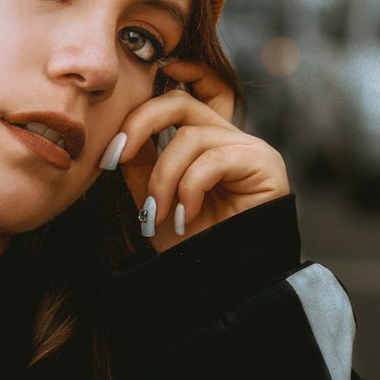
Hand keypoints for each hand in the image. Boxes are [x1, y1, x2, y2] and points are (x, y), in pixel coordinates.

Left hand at [106, 59, 289, 251]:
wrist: (222, 284)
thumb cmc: (193, 244)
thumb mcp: (153, 197)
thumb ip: (142, 162)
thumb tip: (120, 133)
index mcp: (202, 142)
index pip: (182, 95)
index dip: (149, 99)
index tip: (121, 126)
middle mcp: (227, 138)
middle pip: (180, 103)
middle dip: (140, 124)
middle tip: (116, 157)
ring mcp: (248, 147)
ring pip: (190, 137)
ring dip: (164, 178)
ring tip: (160, 213)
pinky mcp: (264, 162)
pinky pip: (214, 159)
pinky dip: (190, 188)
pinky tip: (187, 216)